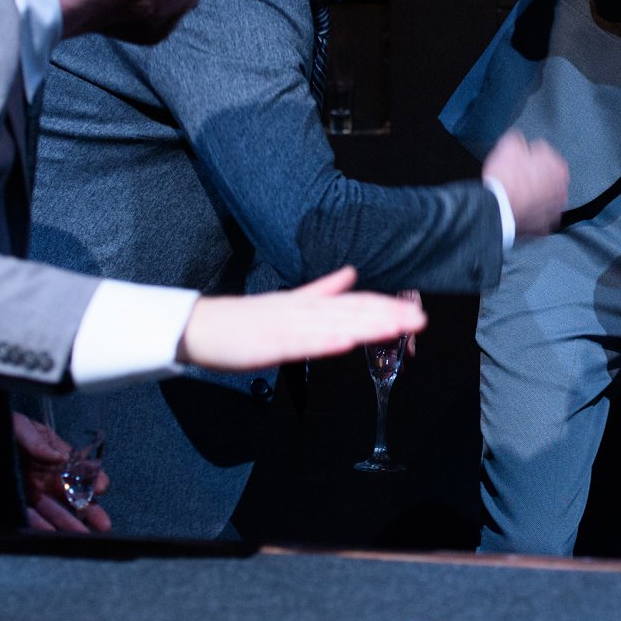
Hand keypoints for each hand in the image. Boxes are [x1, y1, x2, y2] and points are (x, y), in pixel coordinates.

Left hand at [0, 412, 111, 532]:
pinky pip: (26, 517)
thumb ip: (38, 441)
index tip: (102, 487)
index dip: (92, 479)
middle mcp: (44, 476)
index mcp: (52, 456)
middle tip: (102, 524)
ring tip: (83, 536)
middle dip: (88, 511)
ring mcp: (28, 491)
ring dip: (67, 524)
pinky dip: (39, 527)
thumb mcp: (20, 426)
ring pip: (52, 511)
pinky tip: (51, 535)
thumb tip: (58, 457)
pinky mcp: (9, 501)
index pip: (78, 470)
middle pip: (70, 497)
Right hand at [178, 267, 425, 367]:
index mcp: (308, 303)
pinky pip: (300, 345)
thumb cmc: (245, 320)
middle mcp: (302, 312)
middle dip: (387, 317)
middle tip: (420, 321)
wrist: (200, 328)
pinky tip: (347, 343)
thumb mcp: (289, 301)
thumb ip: (322, 289)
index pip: (355, 304)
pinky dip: (324, 343)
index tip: (416, 314)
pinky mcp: (268, 346)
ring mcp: (286, 327)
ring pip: (333, 326)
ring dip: (365, 326)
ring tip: (395, 327)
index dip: (386, 308)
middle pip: (351, 313)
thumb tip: (352, 274)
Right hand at [483, 130, 569, 235]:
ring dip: (536, 195)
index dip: (530, 156)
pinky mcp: (544, 226)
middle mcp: (562, 189)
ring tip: (518, 193)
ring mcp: (555, 210)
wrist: (497, 210)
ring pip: (545, 197)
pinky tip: (520, 207)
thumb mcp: (509, 146)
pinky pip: (539, 215)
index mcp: (559, 167)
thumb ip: (519, 139)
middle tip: (518, 176)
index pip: (546, 155)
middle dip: (536, 176)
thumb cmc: (505, 179)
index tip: (521, 160)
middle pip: (548, 178)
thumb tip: (519, 141)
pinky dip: (532, 212)